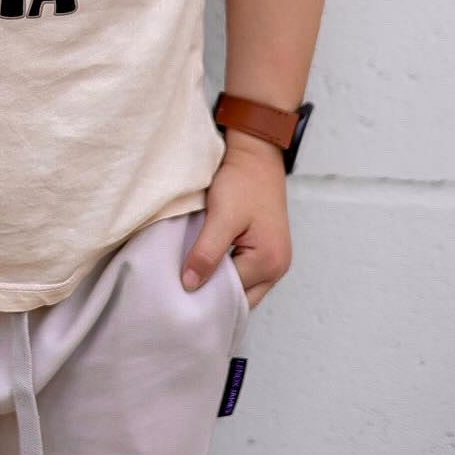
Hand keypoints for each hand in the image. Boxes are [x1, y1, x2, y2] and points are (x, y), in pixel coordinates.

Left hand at [181, 133, 292, 307]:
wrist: (256, 156)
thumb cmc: (243, 181)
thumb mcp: (221, 216)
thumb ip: (206, 252)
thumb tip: (190, 285)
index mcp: (269, 262)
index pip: (230, 296)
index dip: (204, 295)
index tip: (177, 293)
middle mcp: (277, 268)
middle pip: (239, 299)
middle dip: (213, 298)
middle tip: (182, 295)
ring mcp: (275, 262)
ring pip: (242, 289)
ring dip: (220, 285)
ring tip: (192, 281)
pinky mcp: (266, 252)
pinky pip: (244, 275)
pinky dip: (226, 274)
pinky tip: (207, 267)